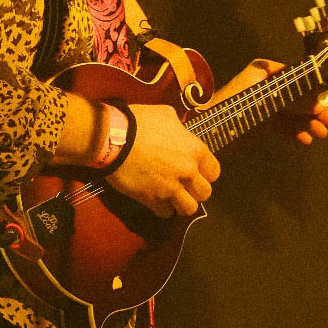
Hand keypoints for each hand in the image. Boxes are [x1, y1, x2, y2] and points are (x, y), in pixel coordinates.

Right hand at [106, 101, 219, 217]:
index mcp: (195, 150)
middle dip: (195, 190)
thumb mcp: (166, 115)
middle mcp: (187, 172)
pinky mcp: (152, 199)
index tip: (195, 171)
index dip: (205, 173)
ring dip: (181, 204)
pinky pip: (165, 213)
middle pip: (205, 193)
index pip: (214, 172)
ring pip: (189, 209)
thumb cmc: (139, 122)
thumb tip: (179, 131)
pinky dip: (161, 209)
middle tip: (183, 185)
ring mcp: (171, 188)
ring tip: (172, 197)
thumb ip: (179, 128)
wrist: (113, 137)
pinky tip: (156, 200)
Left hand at [209, 57, 327, 145]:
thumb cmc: (231, 109)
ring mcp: (263, 105)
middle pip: (298, 96)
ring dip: (308, 122)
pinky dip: (295, 132)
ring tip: (321, 132)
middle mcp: (265, 87)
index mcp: (264, 72)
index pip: (297, 77)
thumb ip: (293, 102)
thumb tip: (319, 105)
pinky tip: (306, 139)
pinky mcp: (260, 123)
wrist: (206, 131)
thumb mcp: (265, 101)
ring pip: (293, 113)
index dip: (317, 88)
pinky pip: (283, 126)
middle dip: (315, 109)